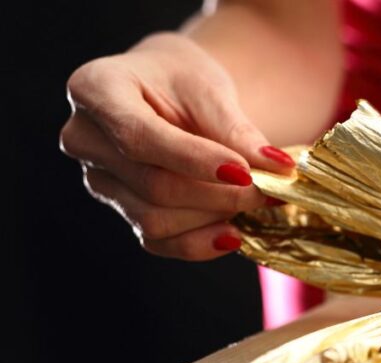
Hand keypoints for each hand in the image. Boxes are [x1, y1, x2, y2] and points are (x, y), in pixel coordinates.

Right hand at [60, 33, 294, 259]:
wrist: (166, 92)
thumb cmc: (184, 82)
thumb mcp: (211, 90)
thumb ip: (237, 129)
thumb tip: (277, 168)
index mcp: (95, 90)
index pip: (140, 138)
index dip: (195, 161)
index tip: (247, 172)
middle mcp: (85, 139)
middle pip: (153, 185)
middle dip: (220, 194)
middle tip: (271, 190)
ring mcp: (98, 180)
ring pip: (155, 220)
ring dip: (214, 218)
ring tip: (256, 202)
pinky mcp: (121, 209)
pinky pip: (157, 242)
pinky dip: (200, 244)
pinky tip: (235, 234)